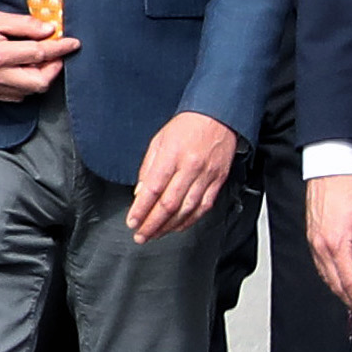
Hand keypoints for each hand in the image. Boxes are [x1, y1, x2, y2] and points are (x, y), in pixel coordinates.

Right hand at [0, 11, 77, 104]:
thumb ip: (23, 25)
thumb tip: (49, 30)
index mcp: (0, 55)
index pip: (40, 54)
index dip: (60, 48)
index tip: (73, 43)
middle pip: (39, 82)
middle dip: (54, 69)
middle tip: (56, 55)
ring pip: (30, 92)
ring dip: (40, 77)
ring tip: (38, 62)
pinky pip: (16, 97)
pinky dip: (26, 86)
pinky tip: (24, 72)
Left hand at [124, 112, 240, 244]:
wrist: (218, 116)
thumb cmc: (187, 126)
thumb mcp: (159, 141)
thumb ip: (148, 168)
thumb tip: (140, 194)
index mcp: (172, 156)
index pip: (153, 189)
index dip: (141, 209)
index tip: (132, 221)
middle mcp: (190, 168)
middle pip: (169, 204)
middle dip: (152, 224)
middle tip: (141, 235)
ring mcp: (206, 176)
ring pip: (186, 210)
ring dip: (169, 226)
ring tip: (155, 234)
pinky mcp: (218, 181)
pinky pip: (203, 207)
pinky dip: (189, 221)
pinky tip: (177, 227)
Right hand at [307, 172, 351, 319]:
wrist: (329, 168)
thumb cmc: (349, 188)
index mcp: (336, 244)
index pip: (350, 284)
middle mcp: (322, 248)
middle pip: (336, 286)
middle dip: (351, 303)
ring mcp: (314, 244)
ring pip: (327, 279)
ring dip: (342, 293)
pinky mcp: (313, 239)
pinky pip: (321, 267)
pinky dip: (332, 279)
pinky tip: (342, 281)